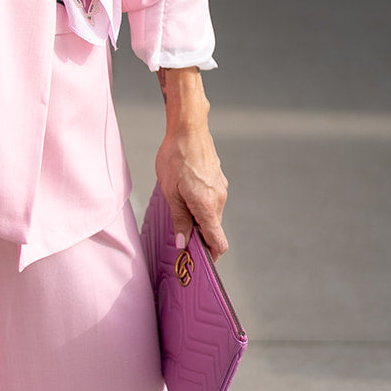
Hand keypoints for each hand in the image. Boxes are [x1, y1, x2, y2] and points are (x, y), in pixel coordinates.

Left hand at [155, 67, 228, 258]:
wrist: (188, 128)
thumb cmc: (175, 158)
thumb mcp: (170, 192)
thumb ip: (179, 219)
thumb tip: (183, 244)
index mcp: (207, 206)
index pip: (218, 242)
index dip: (210, 256)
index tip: (197, 262)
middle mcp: (219, 199)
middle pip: (213, 229)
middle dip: (200, 238)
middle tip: (180, 239)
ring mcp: (221, 188)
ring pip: (212, 214)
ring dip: (199, 219)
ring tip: (178, 212)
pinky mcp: (218, 179)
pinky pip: (211, 199)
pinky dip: (201, 205)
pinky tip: (184, 195)